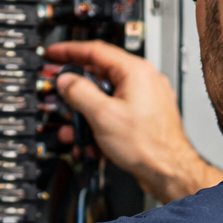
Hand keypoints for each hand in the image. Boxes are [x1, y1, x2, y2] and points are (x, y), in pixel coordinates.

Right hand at [46, 40, 222, 202]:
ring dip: (85, 114)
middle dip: (75, 90)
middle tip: (57, 92)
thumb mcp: (103, 115)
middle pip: (99, 76)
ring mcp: (145, 100)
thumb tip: (66, 81)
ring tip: (72, 128)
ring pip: (106, 99)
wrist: (169, 172)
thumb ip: (79, 92)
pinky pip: (115, 114)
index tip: (53, 54)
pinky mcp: (143, 118)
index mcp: (135, 71)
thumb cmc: (148, 145)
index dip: (69, 51)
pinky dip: (100, 125)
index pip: (95, 50)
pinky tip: (90, 141)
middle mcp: (143, 81)